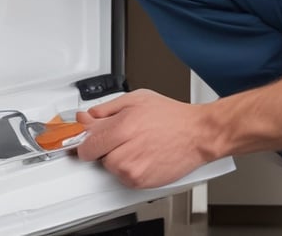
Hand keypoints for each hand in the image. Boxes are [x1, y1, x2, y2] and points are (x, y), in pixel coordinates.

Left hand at [75, 89, 212, 187]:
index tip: (85, 137)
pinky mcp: (140, 182)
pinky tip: (143, 155)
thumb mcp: (136, 99)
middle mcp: (125, 151)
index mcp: (123, 127)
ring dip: (116, 157)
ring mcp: (133, 169)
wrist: (196, 135)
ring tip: (136, 144)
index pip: (86, 143)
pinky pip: (122, 177)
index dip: (85, 138)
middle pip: (95, 156)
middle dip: (103, 145)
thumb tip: (86, 117)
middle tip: (120, 136)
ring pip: (109, 167)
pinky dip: (129, 168)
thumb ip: (106, 109)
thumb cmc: (171, 117)